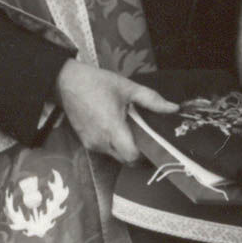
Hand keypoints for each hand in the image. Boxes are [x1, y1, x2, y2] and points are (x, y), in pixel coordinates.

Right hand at [56, 59, 177, 162]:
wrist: (67, 82)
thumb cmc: (98, 83)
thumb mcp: (128, 87)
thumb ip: (152, 100)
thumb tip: (174, 109)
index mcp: (112, 128)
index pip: (132, 156)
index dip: (147, 154)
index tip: (157, 144)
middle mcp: (101, 142)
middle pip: (125, 160)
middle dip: (139, 153)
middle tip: (150, 138)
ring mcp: (91, 144)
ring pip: (116, 156)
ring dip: (127, 148)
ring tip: (136, 130)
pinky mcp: (85, 143)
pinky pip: (106, 150)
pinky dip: (116, 145)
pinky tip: (121, 129)